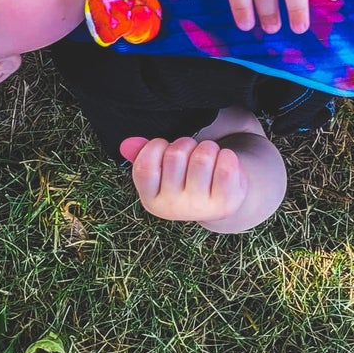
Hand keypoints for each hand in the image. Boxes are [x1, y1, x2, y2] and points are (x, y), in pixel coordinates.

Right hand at [120, 136, 250, 224]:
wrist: (220, 200)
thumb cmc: (186, 178)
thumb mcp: (163, 170)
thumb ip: (142, 155)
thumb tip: (126, 144)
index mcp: (152, 201)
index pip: (144, 167)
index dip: (155, 147)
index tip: (164, 147)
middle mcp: (174, 209)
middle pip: (175, 155)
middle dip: (185, 144)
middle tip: (190, 152)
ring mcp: (200, 207)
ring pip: (202, 157)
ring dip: (207, 147)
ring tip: (208, 157)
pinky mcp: (226, 202)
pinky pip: (226, 165)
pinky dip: (226, 155)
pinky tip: (223, 162)